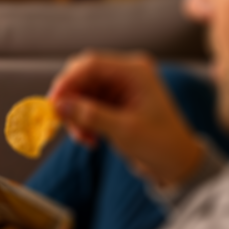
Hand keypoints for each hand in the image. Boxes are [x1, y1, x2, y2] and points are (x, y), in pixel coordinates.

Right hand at [48, 52, 204, 187]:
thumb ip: (90, 115)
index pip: (91, 64)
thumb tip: (59, 106)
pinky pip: (85, 105)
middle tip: (60, 120)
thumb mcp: (124, 130)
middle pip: (83, 75)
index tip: (52, 102)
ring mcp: (118, 88)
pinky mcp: (112, 102)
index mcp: (135, 71)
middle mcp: (125, 74)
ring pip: (81, 92)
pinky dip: (81, 121)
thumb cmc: (160, 144)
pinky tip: (89, 139)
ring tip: (82, 137)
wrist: (176, 163)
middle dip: (70, 99)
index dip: (68, 81)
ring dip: (75, 115)